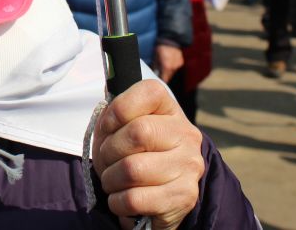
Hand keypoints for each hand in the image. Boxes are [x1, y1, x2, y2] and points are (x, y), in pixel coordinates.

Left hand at [93, 79, 203, 229]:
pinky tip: (120, 198)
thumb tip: (107, 117)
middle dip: (109, 150)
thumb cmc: (133, 154)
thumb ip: (114, 116)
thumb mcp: (121, 128)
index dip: (118, 110)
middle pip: (138, 133)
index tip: (107, 127)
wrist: (158, 195)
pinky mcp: (184, 196)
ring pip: (133, 169)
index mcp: (170, 110)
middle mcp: (186, 135)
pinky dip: (117, 201)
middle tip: (106, 160)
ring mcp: (189, 166)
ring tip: (112, 180)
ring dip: (110, 179)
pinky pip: (135, 199)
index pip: (149, 93)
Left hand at [154, 44, 182, 81]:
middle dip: (165, 76)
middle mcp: (174, 67)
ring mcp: (178, 65)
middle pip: (169, 76)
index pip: (164, 79)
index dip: (161, 80)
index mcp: (167, 67)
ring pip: (173, 72)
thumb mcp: (155, 57)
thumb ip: (155, 67)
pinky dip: (172, 67)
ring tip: (164, 68)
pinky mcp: (181, 62)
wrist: (170, 39)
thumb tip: (154, 72)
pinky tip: (169, 63)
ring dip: (169, 72)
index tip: (158, 81)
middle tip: (160, 74)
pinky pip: (176, 67)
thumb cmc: (161, 48)